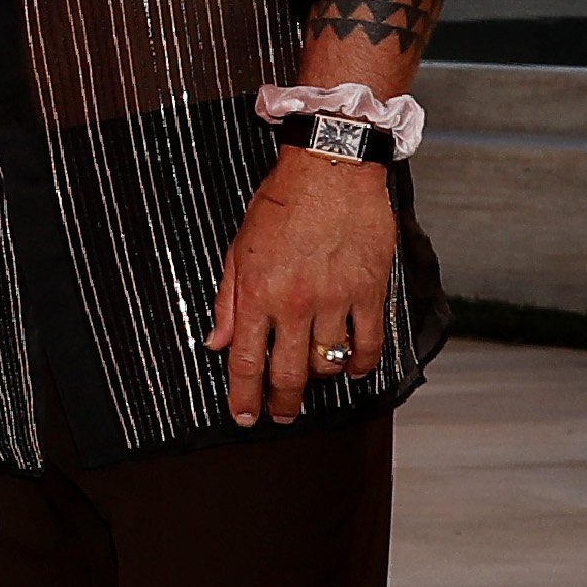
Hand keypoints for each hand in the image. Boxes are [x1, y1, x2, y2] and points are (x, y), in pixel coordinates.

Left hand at [210, 148, 397, 426]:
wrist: (331, 170)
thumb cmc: (282, 203)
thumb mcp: (238, 250)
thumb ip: (228, 300)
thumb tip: (217, 342)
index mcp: (257, 295)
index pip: (246, 362)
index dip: (244, 397)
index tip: (244, 416)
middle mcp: (295, 304)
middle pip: (287, 374)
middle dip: (281, 403)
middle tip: (280, 415)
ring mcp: (335, 300)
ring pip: (327, 364)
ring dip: (319, 381)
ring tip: (313, 383)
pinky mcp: (370, 292)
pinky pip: (369, 344)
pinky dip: (361, 365)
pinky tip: (353, 370)